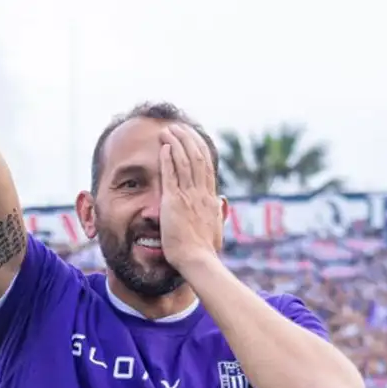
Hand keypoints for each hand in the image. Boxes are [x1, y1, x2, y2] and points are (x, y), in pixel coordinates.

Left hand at [158, 124, 222, 269]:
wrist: (198, 261)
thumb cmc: (204, 250)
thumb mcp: (216, 227)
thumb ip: (218, 212)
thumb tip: (223, 201)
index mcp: (211, 199)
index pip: (207, 167)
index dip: (200, 149)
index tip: (193, 138)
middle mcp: (202, 194)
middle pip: (197, 158)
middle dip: (187, 139)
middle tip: (178, 127)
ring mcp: (189, 196)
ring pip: (184, 161)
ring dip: (175, 143)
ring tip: (167, 130)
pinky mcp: (174, 202)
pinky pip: (171, 175)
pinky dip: (167, 159)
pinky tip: (163, 146)